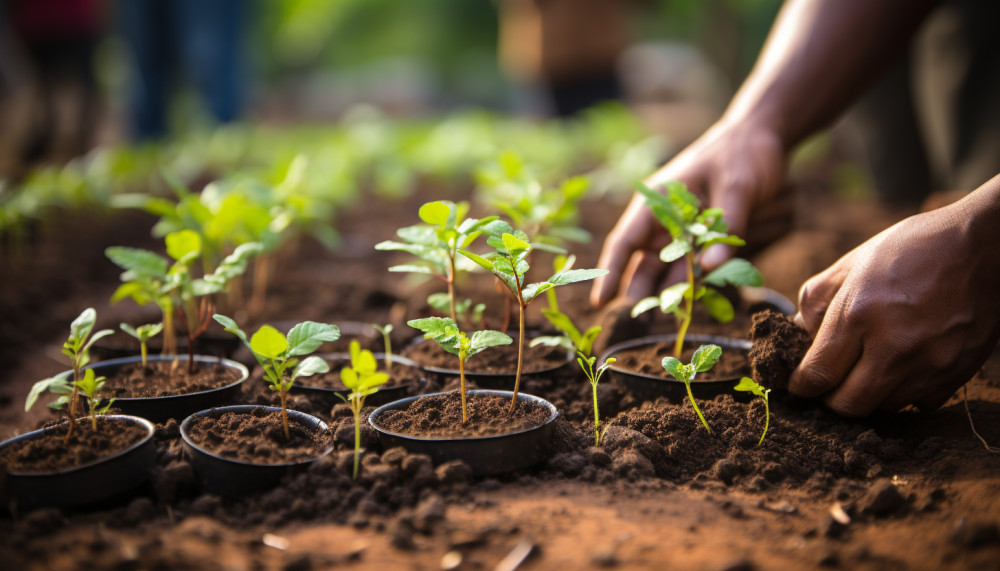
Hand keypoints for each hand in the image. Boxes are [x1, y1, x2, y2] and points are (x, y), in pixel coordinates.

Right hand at [590, 118, 784, 306]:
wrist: (761, 136)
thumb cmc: (743, 153)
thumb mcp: (738, 185)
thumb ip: (727, 223)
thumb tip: (710, 268)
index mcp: (658, 200)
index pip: (625, 241)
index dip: (610, 272)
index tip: (600, 302)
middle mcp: (664, 219)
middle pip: (643, 262)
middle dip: (638, 293)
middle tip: (635, 324)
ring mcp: (683, 230)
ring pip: (668, 269)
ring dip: (666, 294)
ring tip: (664, 321)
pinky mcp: (703, 238)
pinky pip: (694, 267)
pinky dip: (693, 285)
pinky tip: (692, 305)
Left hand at [789, 198, 999, 414]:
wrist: (985, 245)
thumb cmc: (914, 248)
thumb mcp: (852, 263)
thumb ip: (816, 302)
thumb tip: (797, 334)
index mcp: (859, 314)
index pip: (818, 375)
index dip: (803, 385)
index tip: (801, 383)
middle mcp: (894, 347)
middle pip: (849, 405)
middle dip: (832, 397)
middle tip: (832, 381)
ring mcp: (930, 364)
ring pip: (885, 407)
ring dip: (870, 393)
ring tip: (870, 365)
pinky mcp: (958, 373)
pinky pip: (920, 402)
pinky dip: (906, 392)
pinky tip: (904, 366)